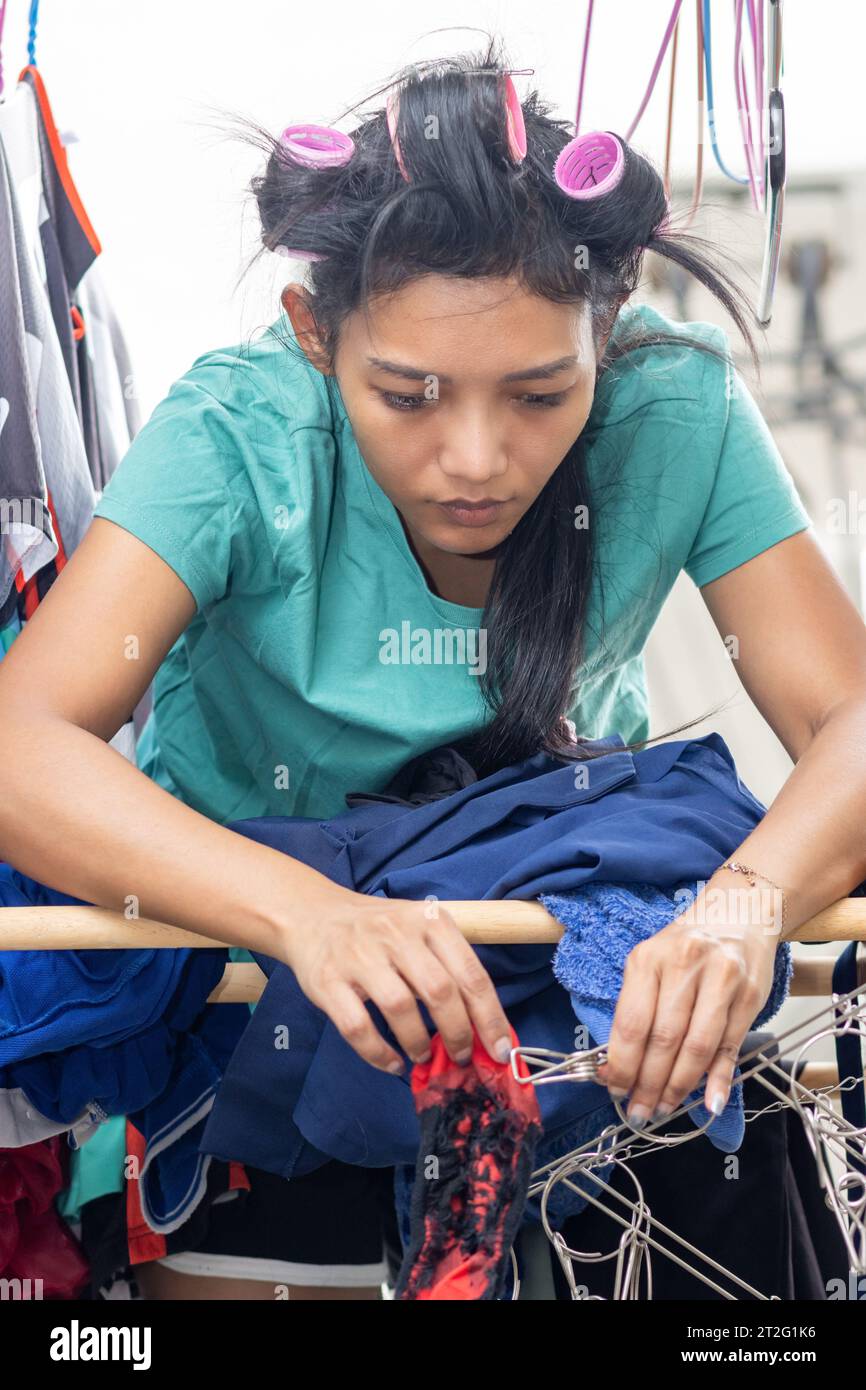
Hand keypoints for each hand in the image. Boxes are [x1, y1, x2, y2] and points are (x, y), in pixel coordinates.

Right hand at [278, 887, 513, 1074]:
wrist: (313, 914)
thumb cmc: (379, 930)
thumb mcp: (420, 928)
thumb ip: (449, 966)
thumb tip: (484, 1026)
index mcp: (428, 921)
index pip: (471, 973)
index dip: (490, 1017)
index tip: (501, 1050)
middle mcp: (396, 933)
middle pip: (440, 991)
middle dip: (458, 1033)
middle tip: (462, 1057)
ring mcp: (359, 956)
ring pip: (399, 1007)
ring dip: (419, 1042)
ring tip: (424, 1056)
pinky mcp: (327, 980)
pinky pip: (357, 1026)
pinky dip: (378, 1053)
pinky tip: (392, 1062)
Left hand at [595, 894, 778, 1126]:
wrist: (737, 914)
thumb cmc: (684, 948)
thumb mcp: (650, 964)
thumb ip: (636, 1010)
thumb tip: (617, 1068)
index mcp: (648, 959)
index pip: (632, 1023)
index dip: (623, 1064)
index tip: (614, 1090)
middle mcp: (684, 966)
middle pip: (664, 1039)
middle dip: (648, 1084)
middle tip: (639, 1112)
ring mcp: (721, 979)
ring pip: (697, 1046)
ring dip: (679, 1086)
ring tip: (664, 1109)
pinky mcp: (749, 995)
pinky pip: (730, 1046)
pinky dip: (719, 1079)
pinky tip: (708, 1102)